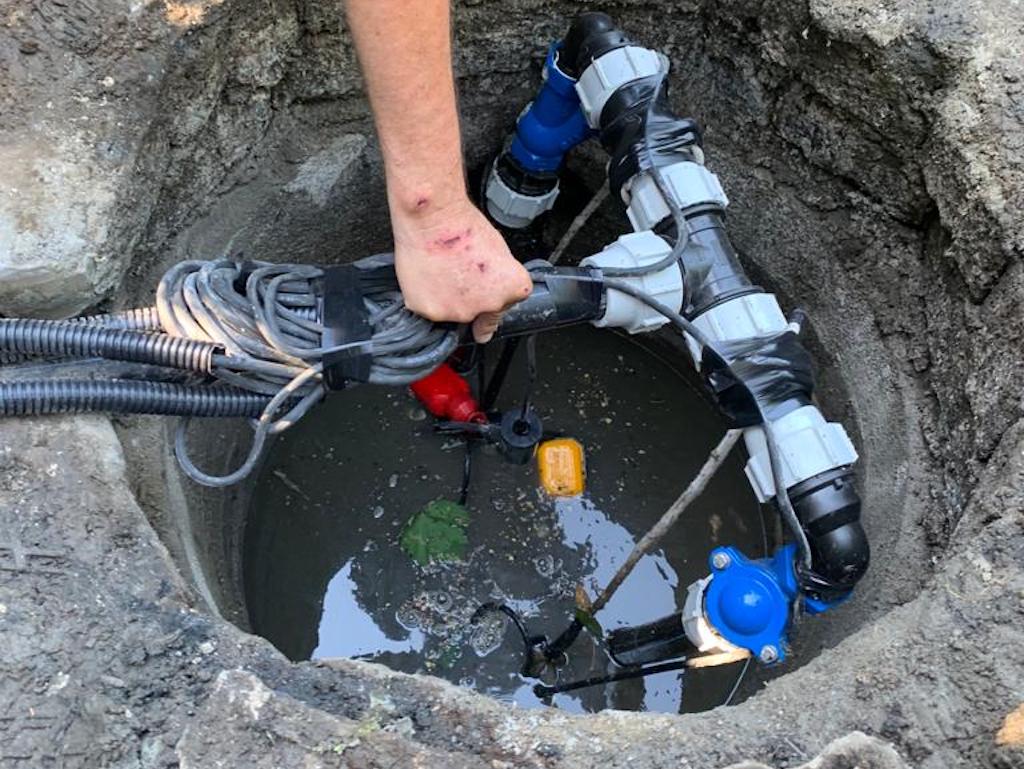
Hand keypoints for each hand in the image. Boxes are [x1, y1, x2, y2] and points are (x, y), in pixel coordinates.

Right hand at [392, 196, 532, 342]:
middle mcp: (489, 305)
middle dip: (470, 294)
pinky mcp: (432, 312)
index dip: (491, 285)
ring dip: (448, 297)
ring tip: (442, 269)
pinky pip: (431, 310)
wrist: (430, 216)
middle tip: (458, 267)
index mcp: (514, 287)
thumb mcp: (497, 249)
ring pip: (454, 311)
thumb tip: (490, 308)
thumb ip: (500, 281)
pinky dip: (427, 297)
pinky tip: (429, 275)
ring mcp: (460, 312)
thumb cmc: (461, 224)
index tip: (482, 276)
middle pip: (479, 310)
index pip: (507, 301)